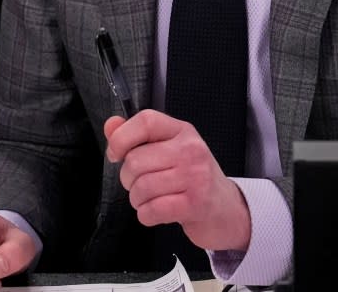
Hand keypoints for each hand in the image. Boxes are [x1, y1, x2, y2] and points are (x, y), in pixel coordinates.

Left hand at [104, 110, 250, 252]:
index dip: (121, 137)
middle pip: (136, 160)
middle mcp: (191, 149)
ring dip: (137, 200)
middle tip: (141, 184)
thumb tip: (111, 125)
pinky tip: (157, 212)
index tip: (115, 154)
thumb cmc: (193, 178)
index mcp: (182, 131)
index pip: (146, 121)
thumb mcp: (169, 151)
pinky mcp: (195, 204)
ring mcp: (195, 176)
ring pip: (141, 187)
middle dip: (128, 179)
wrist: (226, 209)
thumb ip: (137, 137)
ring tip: (151, 199)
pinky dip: (146, 215)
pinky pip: (151, 210)